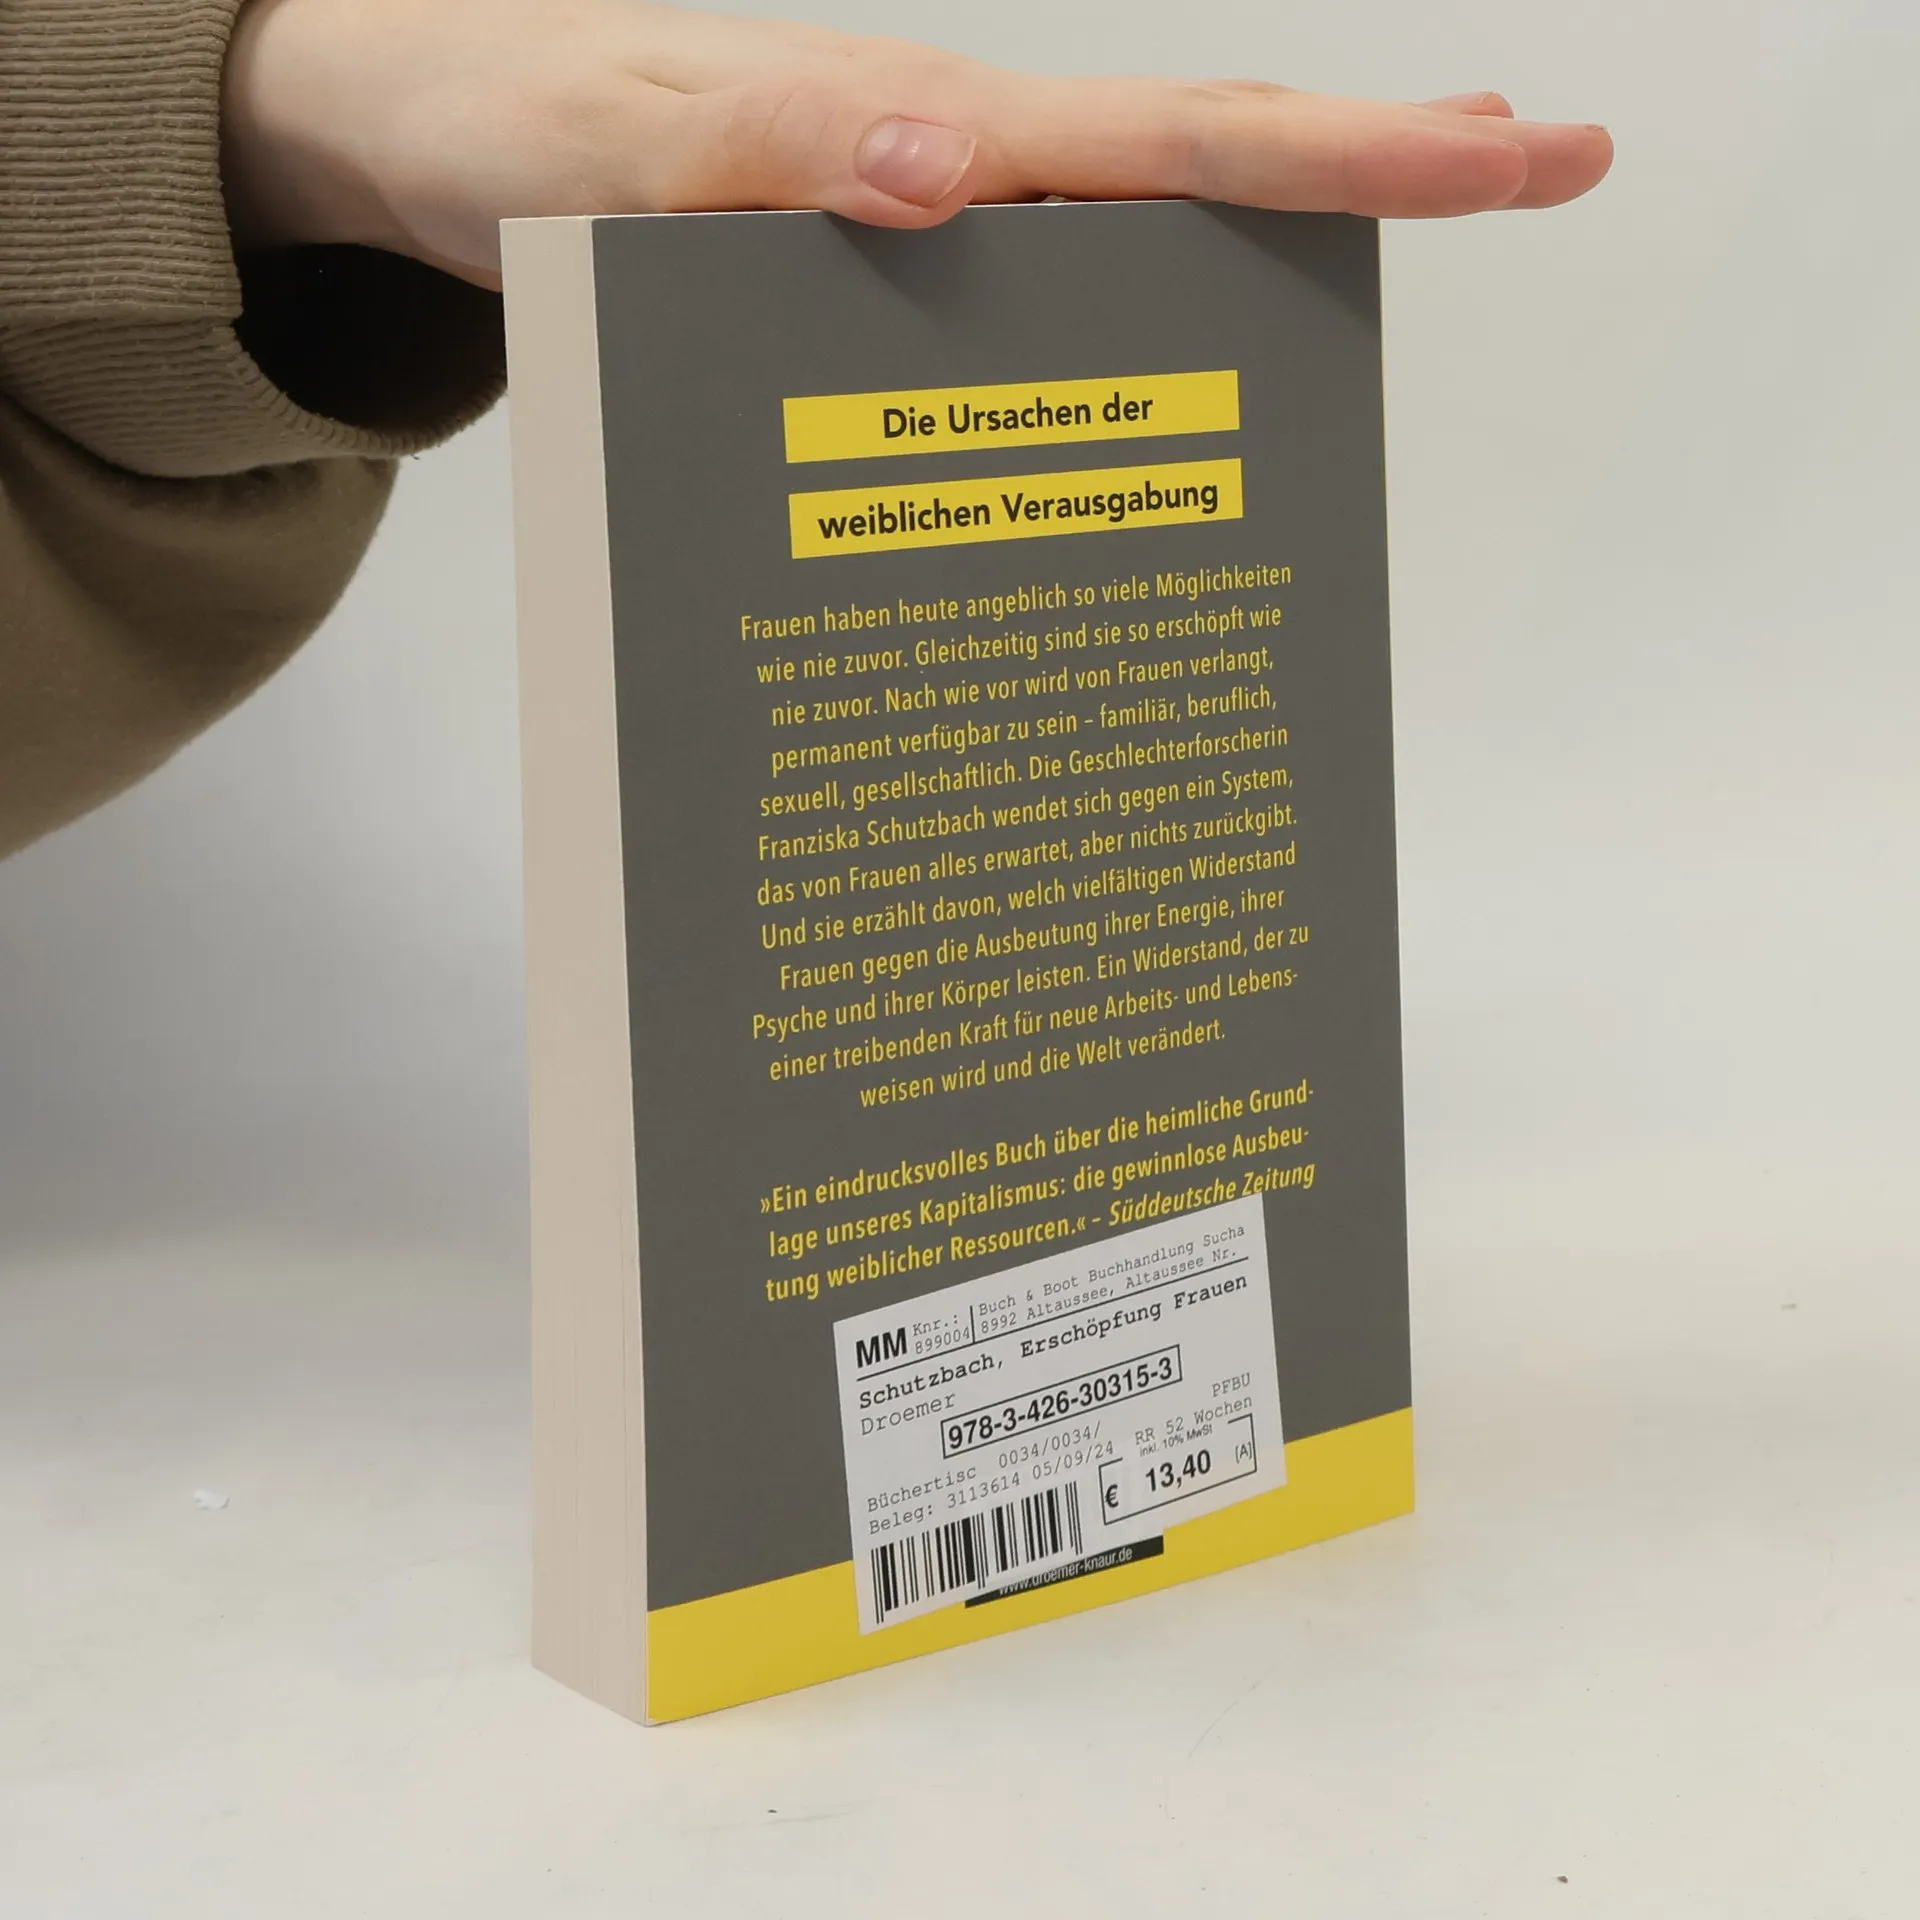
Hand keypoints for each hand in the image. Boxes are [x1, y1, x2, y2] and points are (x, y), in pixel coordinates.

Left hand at [222, 0, 1612, 288]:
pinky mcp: (885, 260)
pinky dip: (1141, 301)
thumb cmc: (504, 134)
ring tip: (1420, 226)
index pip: (1173, 139)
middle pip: (1202, 154)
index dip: (1350, 155)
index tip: (1513, 153)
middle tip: (1554, 160)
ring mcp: (929, 208)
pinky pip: (1041, 280)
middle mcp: (951, 157)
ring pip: (1138, 216)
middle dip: (1383, 163)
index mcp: (917, 127)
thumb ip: (754, 162)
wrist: (423, 135)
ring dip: (1282, 223)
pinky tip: (1187, 340)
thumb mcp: (601, 160)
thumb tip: (942, 176)